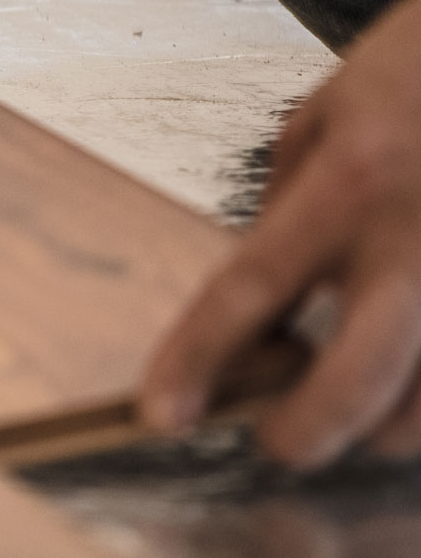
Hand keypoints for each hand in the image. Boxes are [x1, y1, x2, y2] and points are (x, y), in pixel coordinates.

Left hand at [144, 0, 420, 468]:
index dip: (199, 356)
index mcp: (350, 180)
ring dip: (387, 428)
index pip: (252, 285)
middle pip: (358, 374)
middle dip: (307, 431)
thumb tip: (264, 302)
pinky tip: (412, 385)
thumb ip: (288, 205)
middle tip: (277, 442)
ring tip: (360, 413)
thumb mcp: (326, 115)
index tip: (162, 414)